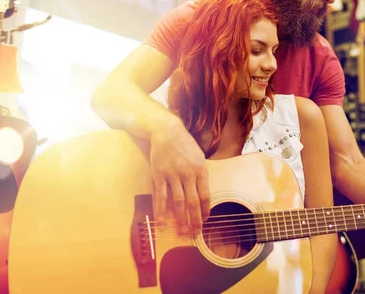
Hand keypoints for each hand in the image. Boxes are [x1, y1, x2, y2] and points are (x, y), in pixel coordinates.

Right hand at [150, 118, 209, 234]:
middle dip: (195, 220)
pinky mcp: (159, 175)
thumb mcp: (199, 157)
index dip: (205, 211)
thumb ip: (201, 175)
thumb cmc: (185, 145)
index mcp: (201, 170)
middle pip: (193, 202)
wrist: (167, 131)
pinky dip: (161, 210)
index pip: (205, 195)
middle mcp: (188, 174)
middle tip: (195, 233)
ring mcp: (173, 175)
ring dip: (180, 219)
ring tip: (181, 231)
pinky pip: (160, 196)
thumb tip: (204, 194)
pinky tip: (162, 221)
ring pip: (178, 202)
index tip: (205, 221)